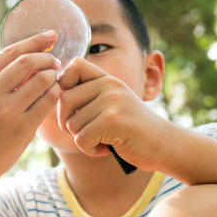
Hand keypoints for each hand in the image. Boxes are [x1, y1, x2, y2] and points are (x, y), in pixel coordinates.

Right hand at [0, 30, 60, 176]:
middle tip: (54, 61)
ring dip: (53, 76)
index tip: (51, 35)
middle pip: (27, 62)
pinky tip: (53, 94)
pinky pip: (48, 101)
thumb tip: (33, 52)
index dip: (34, 41)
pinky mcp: (22, 127)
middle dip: (46, 57)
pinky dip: (55, 93)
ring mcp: (6, 111)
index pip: (10, 52)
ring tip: (54, 79)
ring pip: (42, 80)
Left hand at [56, 57, 171, 171]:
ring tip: (103, 140)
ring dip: (83, 139)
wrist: (166, 145)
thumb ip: (89, 95)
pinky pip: (81, 139)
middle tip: (86, 131)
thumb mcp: (112, 104)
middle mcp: (109, 86)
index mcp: (107, 79)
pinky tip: (106, 148)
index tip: (73, 105)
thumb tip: (51, 91)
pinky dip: (90, 150)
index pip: (74, 65)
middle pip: (64, 100)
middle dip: (68, 122)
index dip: (64, 84)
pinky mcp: (113, 121)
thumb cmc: (132, 129)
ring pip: (72, 123)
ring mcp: (112, 102)